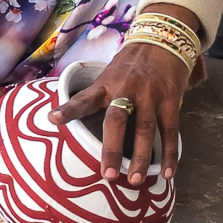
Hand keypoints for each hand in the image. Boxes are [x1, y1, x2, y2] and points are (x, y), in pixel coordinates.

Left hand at [48, 42, 189, 184]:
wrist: (160, 42)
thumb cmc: (128, 69)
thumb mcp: (107, 78)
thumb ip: (96, 101)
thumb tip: (76, 132)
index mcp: (104, 85)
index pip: (83, 99)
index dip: (68, 110)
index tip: (53, 119)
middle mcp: (125, 90)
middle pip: (117, 120)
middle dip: (112, 149)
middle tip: (108, 174)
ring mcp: (149, 95)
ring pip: (145, 129)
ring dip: (141, 157)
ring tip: (136, 180)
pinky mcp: (170, 99)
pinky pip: (169, 130)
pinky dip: (169, 153)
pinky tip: (167, 172)